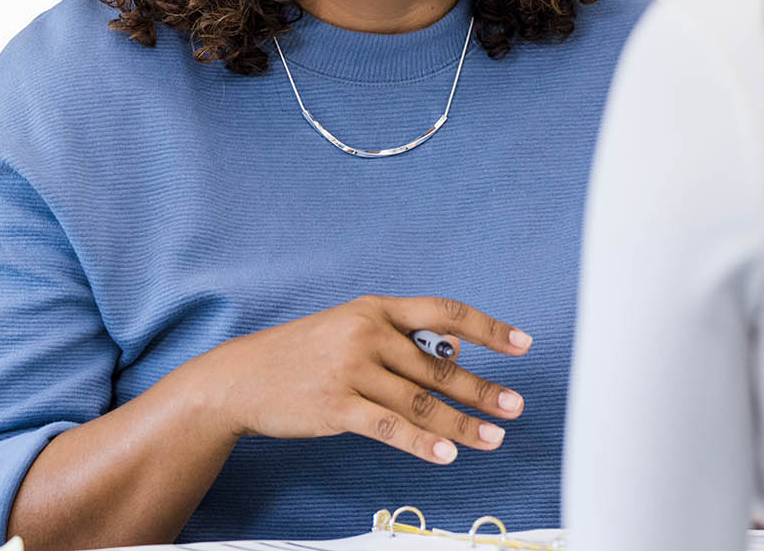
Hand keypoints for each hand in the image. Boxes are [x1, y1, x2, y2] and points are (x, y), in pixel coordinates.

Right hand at [189, 295, 531, 465]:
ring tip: (493, 438)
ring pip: (421, 401)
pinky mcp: (336, 405)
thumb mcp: (351, 328)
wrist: (241, 377)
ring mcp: (351, 369)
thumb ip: (400, 340)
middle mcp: (368, 333)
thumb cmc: (304, 354)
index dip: (488, 328)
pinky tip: (447, 455)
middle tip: (515, 406)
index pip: (445, 312)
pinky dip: (422, 443)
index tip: (522, 344)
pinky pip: (389, 427)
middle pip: (440, 365)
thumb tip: (454, 352)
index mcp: (378, 308)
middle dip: (482, 390)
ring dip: (462, 424)